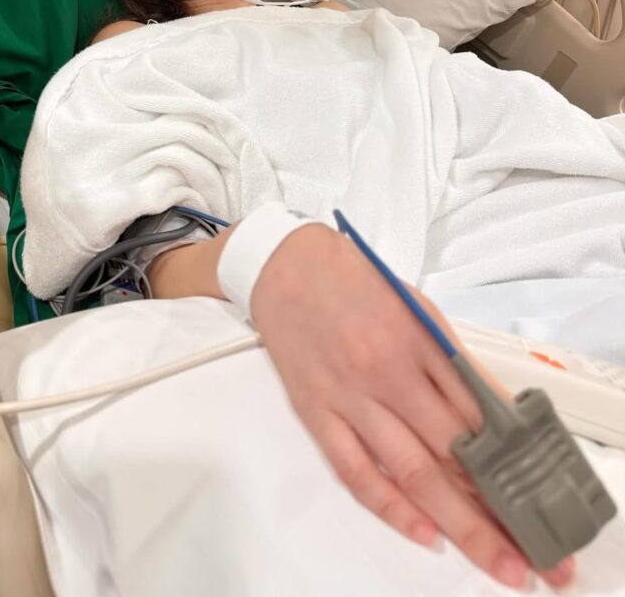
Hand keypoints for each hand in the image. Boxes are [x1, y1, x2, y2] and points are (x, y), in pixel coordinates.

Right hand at [250, 223, 574, 589]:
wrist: (285, 265)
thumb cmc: (353, 279)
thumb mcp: (416, 305)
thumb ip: (452, 358)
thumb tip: (491, 408)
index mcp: (418, 339)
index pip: (478, 412)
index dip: (511, 460)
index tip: (533, 493)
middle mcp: (386, 370)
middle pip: (452, 452)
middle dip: (494, 506)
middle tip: (523, 545)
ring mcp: (349, 395)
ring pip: (410, 471)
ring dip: (455, 519)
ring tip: (488, 553)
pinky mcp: (317, 411)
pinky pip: (355, 470)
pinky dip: (391, 507)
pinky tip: (423, 531)